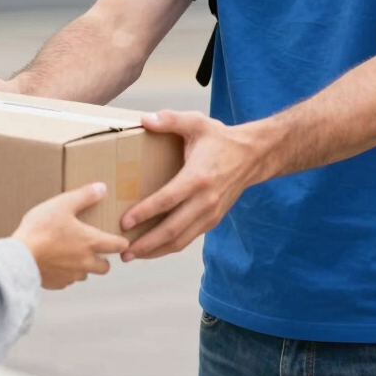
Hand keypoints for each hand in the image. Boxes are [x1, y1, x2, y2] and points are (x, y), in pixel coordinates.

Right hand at [14, 182, 128, 289]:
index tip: (120, 240)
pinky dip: (65, 273)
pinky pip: (67, 280)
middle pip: (105, 267)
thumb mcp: (62, 204)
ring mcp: (71, 275)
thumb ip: (84, 196)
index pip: (118, 246)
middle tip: (94, 249)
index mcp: (90, 242)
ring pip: (85, 274)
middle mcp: (85, 262)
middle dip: (103, 259)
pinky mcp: (57, 283)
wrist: (20, 256)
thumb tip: (102, 188)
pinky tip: (54, 262)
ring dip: (83, 266)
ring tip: (70, 254)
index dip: (121, 242)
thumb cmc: (41, 228)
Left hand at [121, 110, 264, 261]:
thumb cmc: (221, 139)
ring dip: (156, 250)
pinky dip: (170, 246)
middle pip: (172, 229)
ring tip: (133, 255)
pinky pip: (189, 238)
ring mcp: (210, 213)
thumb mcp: (197, 122)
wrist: (253, 156)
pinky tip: (153, 248)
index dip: (145, 213)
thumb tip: (145, 119)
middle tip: (123, 251)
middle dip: (146, 243)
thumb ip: (170, 119)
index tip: (125, 222)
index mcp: (198, 177)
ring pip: (181, 240)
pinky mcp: (213, 219)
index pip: (167, 200)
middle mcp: (205, 200)